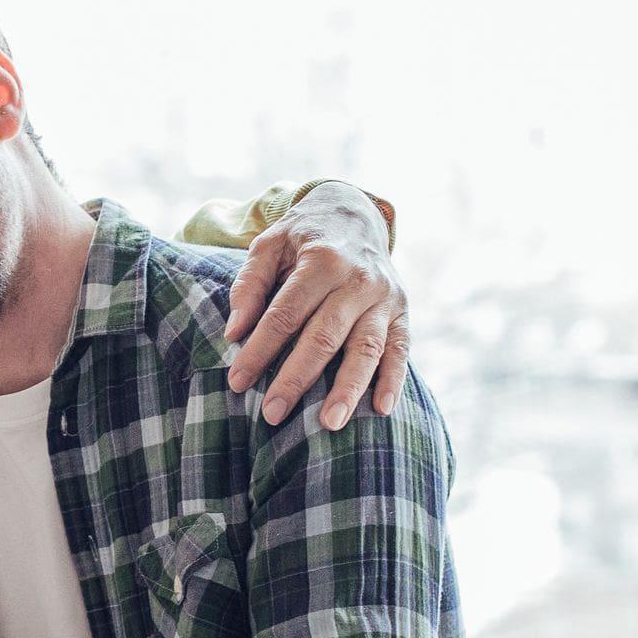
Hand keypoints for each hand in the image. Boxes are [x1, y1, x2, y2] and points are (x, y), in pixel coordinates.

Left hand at [223, 183, 410, 429]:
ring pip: (366, 348)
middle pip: (324, 337)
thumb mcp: (270, 244)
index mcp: (322, 260)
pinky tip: (380, 410)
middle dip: (296, 378)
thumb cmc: (304, 237)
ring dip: (348, 388)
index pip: (285, 314)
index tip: (237, 382)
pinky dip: (393, 380)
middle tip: (272, 414)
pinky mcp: (402, 311)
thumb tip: (235, 332)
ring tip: (330, 424)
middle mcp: (358, 279)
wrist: (355, 214)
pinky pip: (401, 350)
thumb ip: (250, 284)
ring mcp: (384, 297)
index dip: (259, 350)